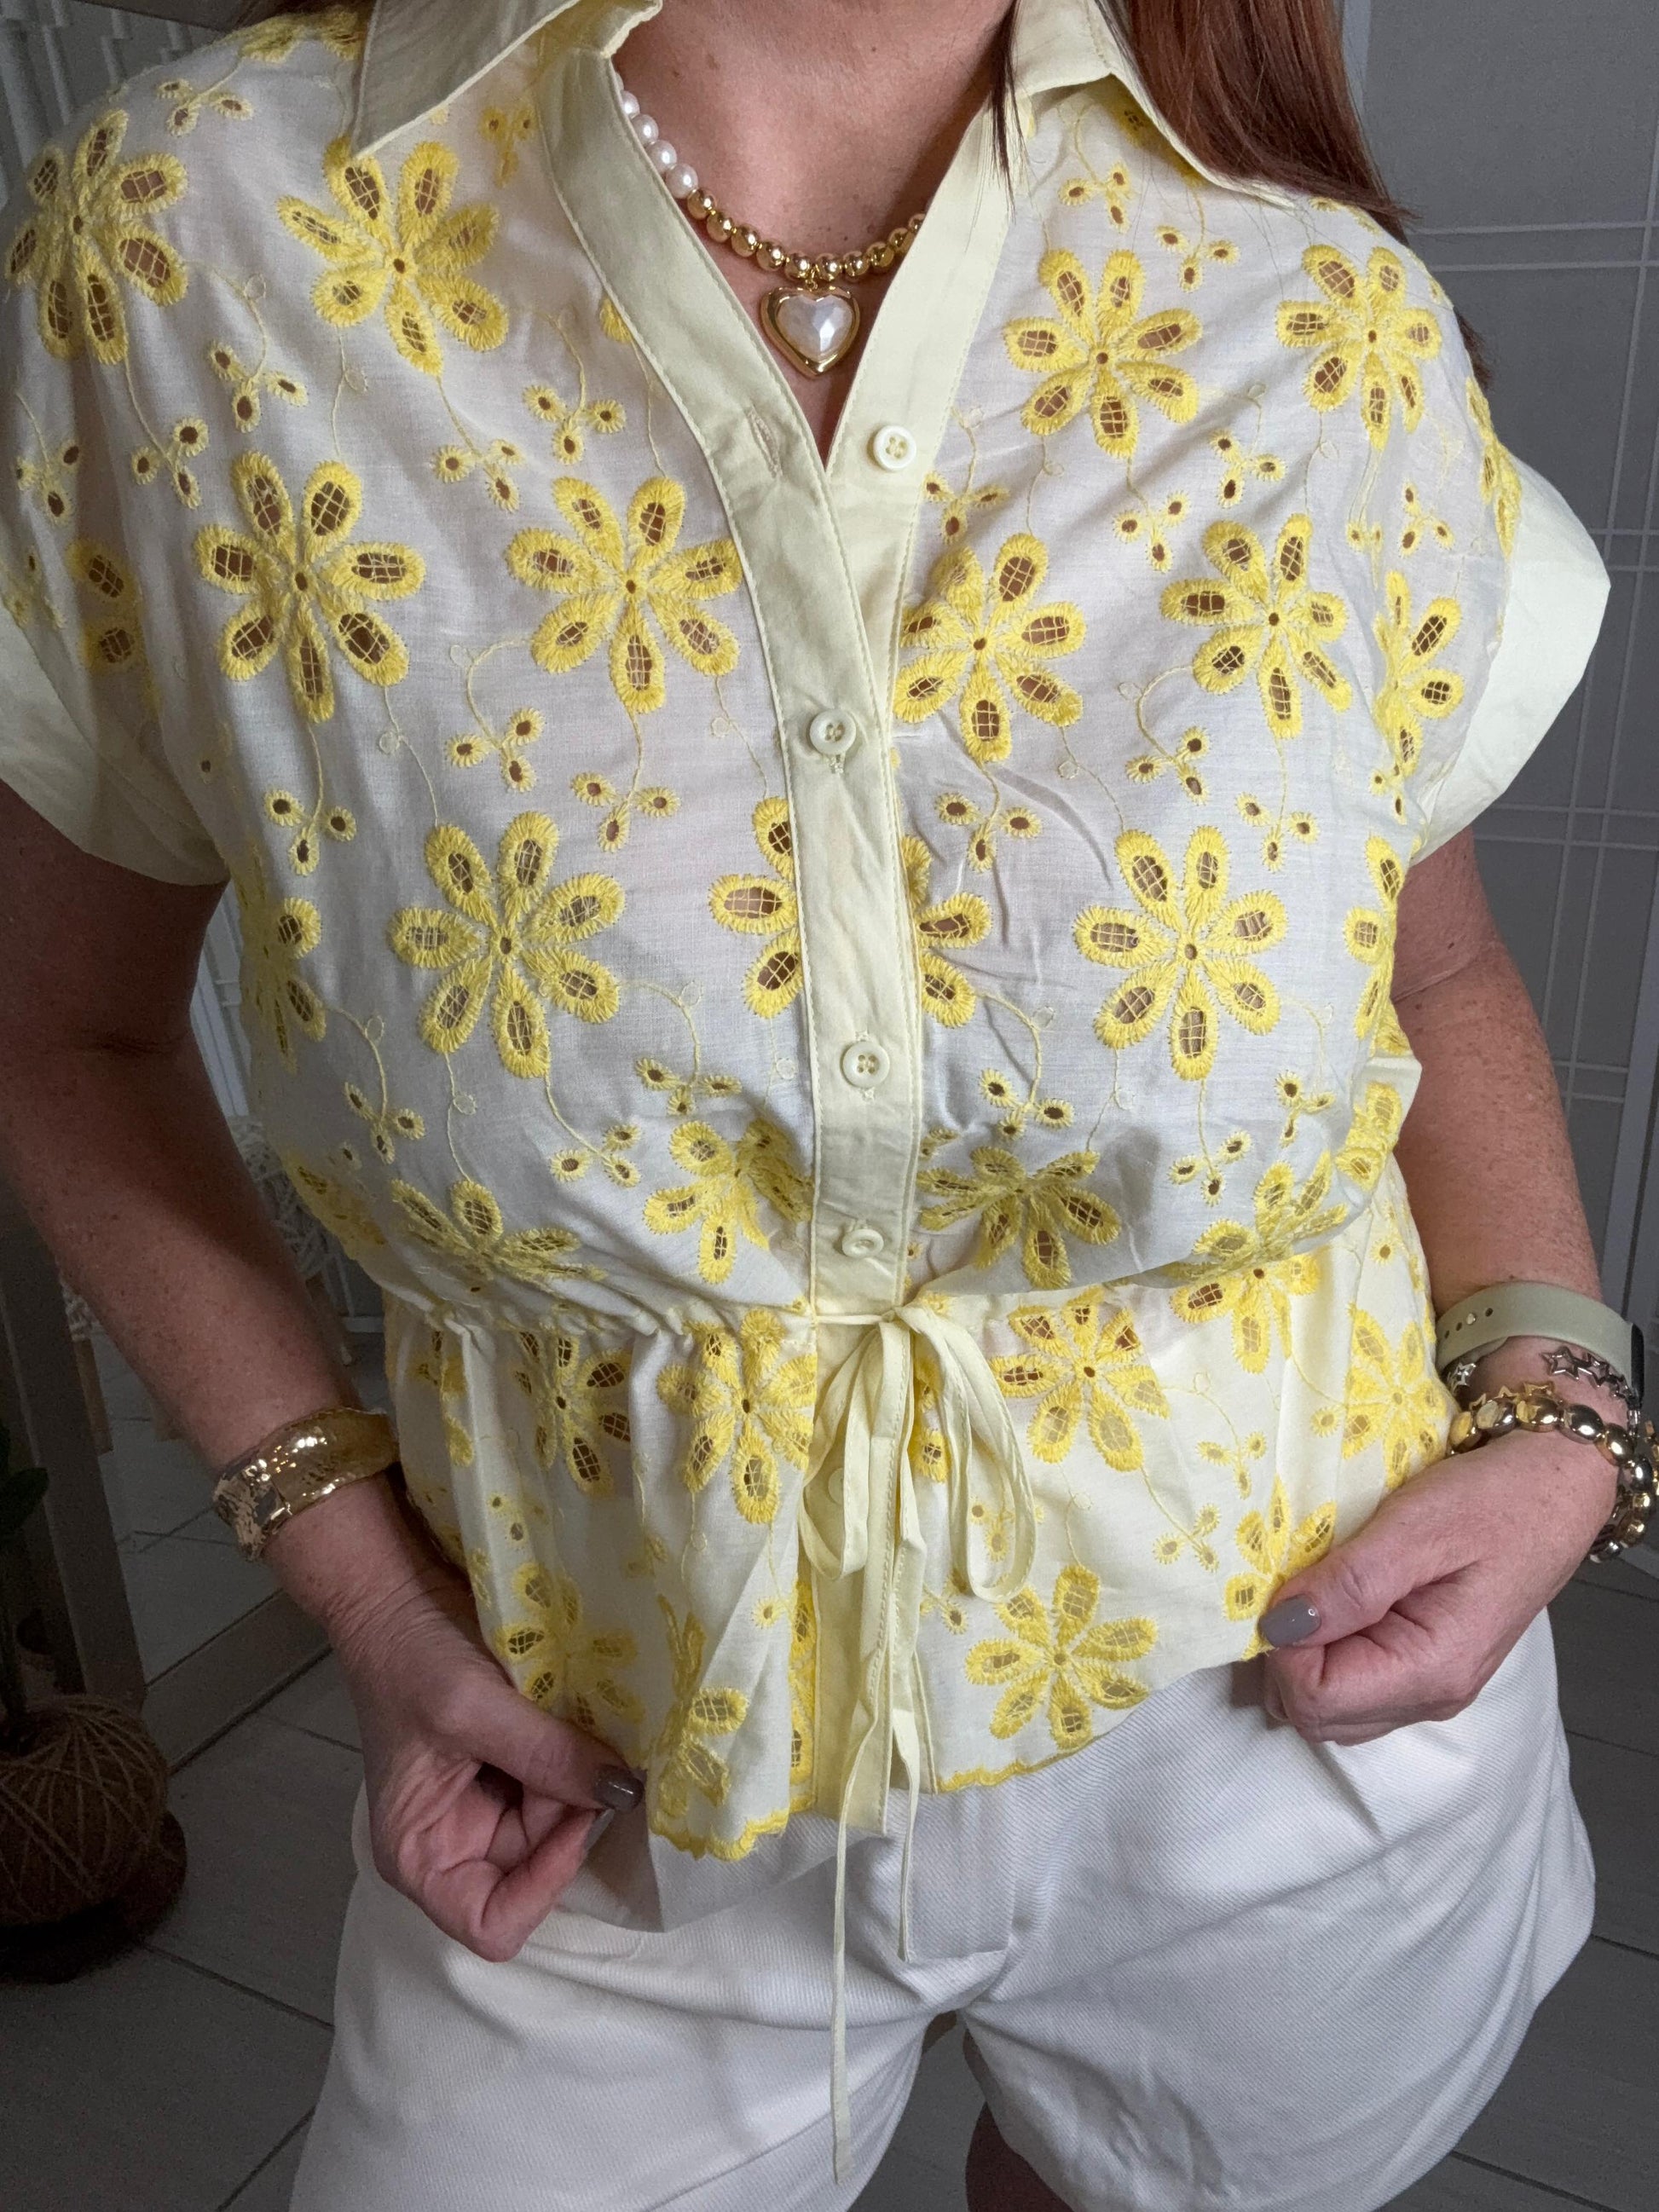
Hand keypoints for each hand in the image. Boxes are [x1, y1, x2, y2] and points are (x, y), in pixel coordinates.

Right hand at [273, 1478, 644, 1961]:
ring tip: (566, 1720)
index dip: (542, 1883)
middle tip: (574, 1746)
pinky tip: (570, 1718)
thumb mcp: (475, 1708)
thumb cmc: (411, 1655)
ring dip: (571, 1779)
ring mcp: (479, 1806)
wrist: (395, 1589)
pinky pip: (554, 1784)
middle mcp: (449, 1844)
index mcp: (420, 1856)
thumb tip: (625, 1792)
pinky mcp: (504, 1769)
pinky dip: (570, 1759)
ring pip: (553, 1824)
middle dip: (562, 1814)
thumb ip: (548, 1756)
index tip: (574, 1813)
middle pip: (534, 1870)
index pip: (494, 1925)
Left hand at [1256, 1427, 1615, 1744]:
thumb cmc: (1495, 1501)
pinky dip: (1327, 1654)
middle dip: (1284, 1659)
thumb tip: (1279, 1627)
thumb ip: (1348, 1583)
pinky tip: (1335, 1602)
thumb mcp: (1415, 1527)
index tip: (1284, 1589)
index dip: (1281, 1648)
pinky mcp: (1426, 1668)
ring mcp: (1431, 1688)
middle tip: (1291, 1589)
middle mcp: (1432, 1697)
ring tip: (1314, 1591)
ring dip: (1302, 1658)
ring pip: (1331, 1710)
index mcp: (1432, 1670)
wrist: (1556, 1487)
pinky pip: (1355, 1687)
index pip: (1315, 1699)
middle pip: (1317, 1717)